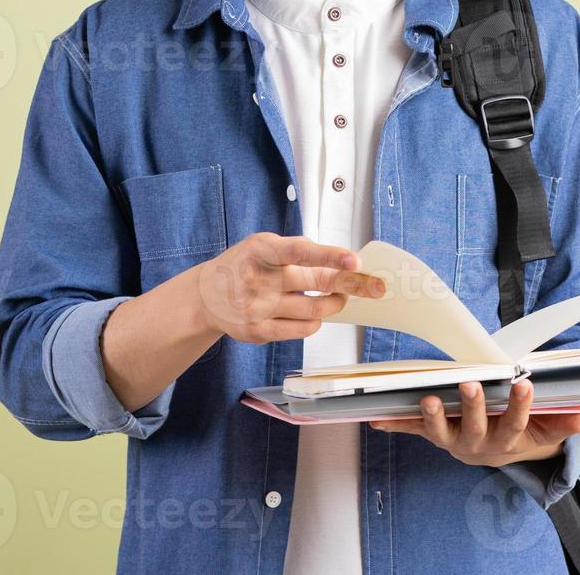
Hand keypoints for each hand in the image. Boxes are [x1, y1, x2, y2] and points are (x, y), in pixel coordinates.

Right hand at [194, 233, 385, 343]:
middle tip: (375, 285)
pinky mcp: (258, 332)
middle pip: (316, 283)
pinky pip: (303, 330)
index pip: (299, 252)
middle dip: (351, 284)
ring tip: (339, 296)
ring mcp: (257, 308)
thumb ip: (298, 251)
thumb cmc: (243, 265)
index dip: (329, 256)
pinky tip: (314, 313)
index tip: (354, 261)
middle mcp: (258, 279)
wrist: (205, 297)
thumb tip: (344, 263)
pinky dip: (316, 322)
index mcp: (260, 250)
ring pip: (315, 310)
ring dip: (335, 303)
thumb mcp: (264, 247)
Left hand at [369, 380, 579, 467]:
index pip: (516, 424)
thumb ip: (564, 422)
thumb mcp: (547, 429)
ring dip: (432, 417)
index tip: (524, 384)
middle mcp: (478, 444)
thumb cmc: (523, 432)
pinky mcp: (434, 434)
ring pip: (441, 433)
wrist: (498, 451)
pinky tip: (377, 419)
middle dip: (472, 408)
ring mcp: (453, 441)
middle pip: (475, 428)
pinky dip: (396, 425)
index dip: (520, 406)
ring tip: (427, 399)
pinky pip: (414, 430)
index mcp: (508, 440)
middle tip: (470, 386)